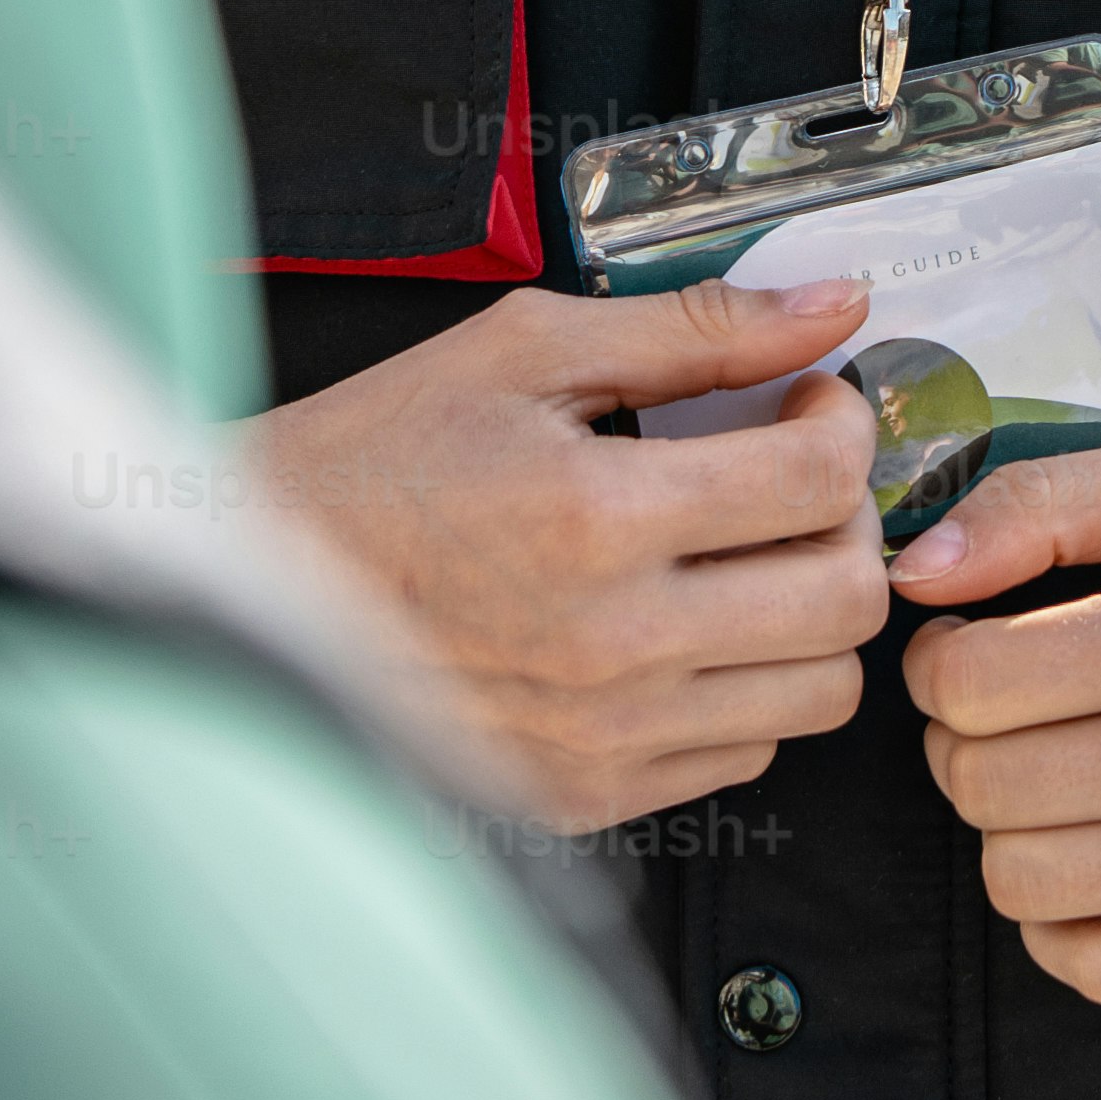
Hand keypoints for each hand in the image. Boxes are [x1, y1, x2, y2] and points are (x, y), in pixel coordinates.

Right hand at [245, 278, 894, 832]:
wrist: (251, 586)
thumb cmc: (372, 460)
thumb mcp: (524, 352)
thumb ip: (695, 328)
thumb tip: (830, 303)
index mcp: (597, 516)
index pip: (820, 480)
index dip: (842, 422)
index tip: (808, 400)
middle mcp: (613, 644)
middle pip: (848, 600)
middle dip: (849, 518)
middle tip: (796, 475)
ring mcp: (603, 737)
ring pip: (819, 692)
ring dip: (810, 611)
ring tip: (749, 555)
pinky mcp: (583, 796)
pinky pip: (743, 754)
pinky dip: (743, 687)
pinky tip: (686, 624)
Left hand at [889, 426, 1100, 1000]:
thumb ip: (1040, 501)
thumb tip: (916, 577)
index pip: (969, 684)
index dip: (939, 663)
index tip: (971, 650)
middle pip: (981, 784)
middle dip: (964, 742)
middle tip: (1012, 714)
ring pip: (1019, 881)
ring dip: (1009, 827)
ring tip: (1058, 775)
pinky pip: (1089, 966)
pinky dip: (1062, 919)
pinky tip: (1100, 850)